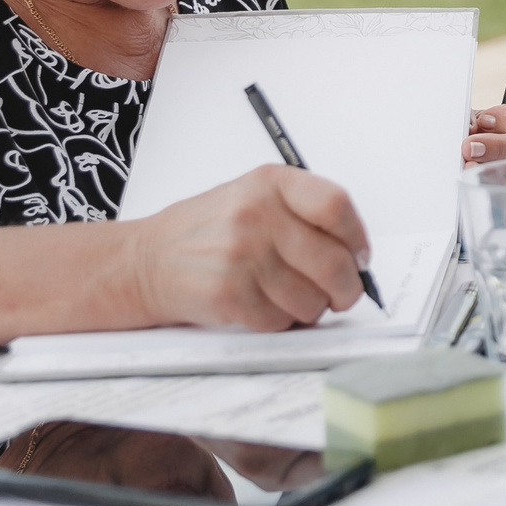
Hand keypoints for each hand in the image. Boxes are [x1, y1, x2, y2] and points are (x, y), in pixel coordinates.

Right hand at [128, 164, 369, 330]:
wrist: (146, 260)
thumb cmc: (207, 231)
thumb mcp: (253, 197)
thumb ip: (302, 214)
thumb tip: (356, 253)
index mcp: (269, 184)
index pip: (336, 206)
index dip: (357, 238)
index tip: (360, 257)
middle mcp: (256, 215)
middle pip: (333, 261)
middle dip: (347, 288)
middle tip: (344, 295)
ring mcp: (241, 255)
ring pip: (312, 299)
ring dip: (312, 309)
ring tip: (291, 298)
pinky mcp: (229, 294)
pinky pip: (281, 320)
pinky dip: (281, 322)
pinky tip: (264, 307)